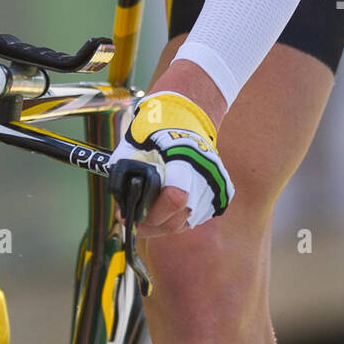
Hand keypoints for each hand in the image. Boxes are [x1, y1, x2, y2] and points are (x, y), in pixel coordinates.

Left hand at [110, 90, 233, 231]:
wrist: (184, 118)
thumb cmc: (154, 131)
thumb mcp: (133, 146)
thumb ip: (126, 174)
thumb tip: (122, 205)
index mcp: (185, 159)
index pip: (174, 199)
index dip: (150, 215)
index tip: (129, 217)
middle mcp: (206, 175)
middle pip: (177, 219)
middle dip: (151, 225)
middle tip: (133, 223)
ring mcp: (216, 186)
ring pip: (186, 222)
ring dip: (165, 223)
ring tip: (148, 213)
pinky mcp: (221, 194)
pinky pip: (197, 216)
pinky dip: (180, 217)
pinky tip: (165, 208)